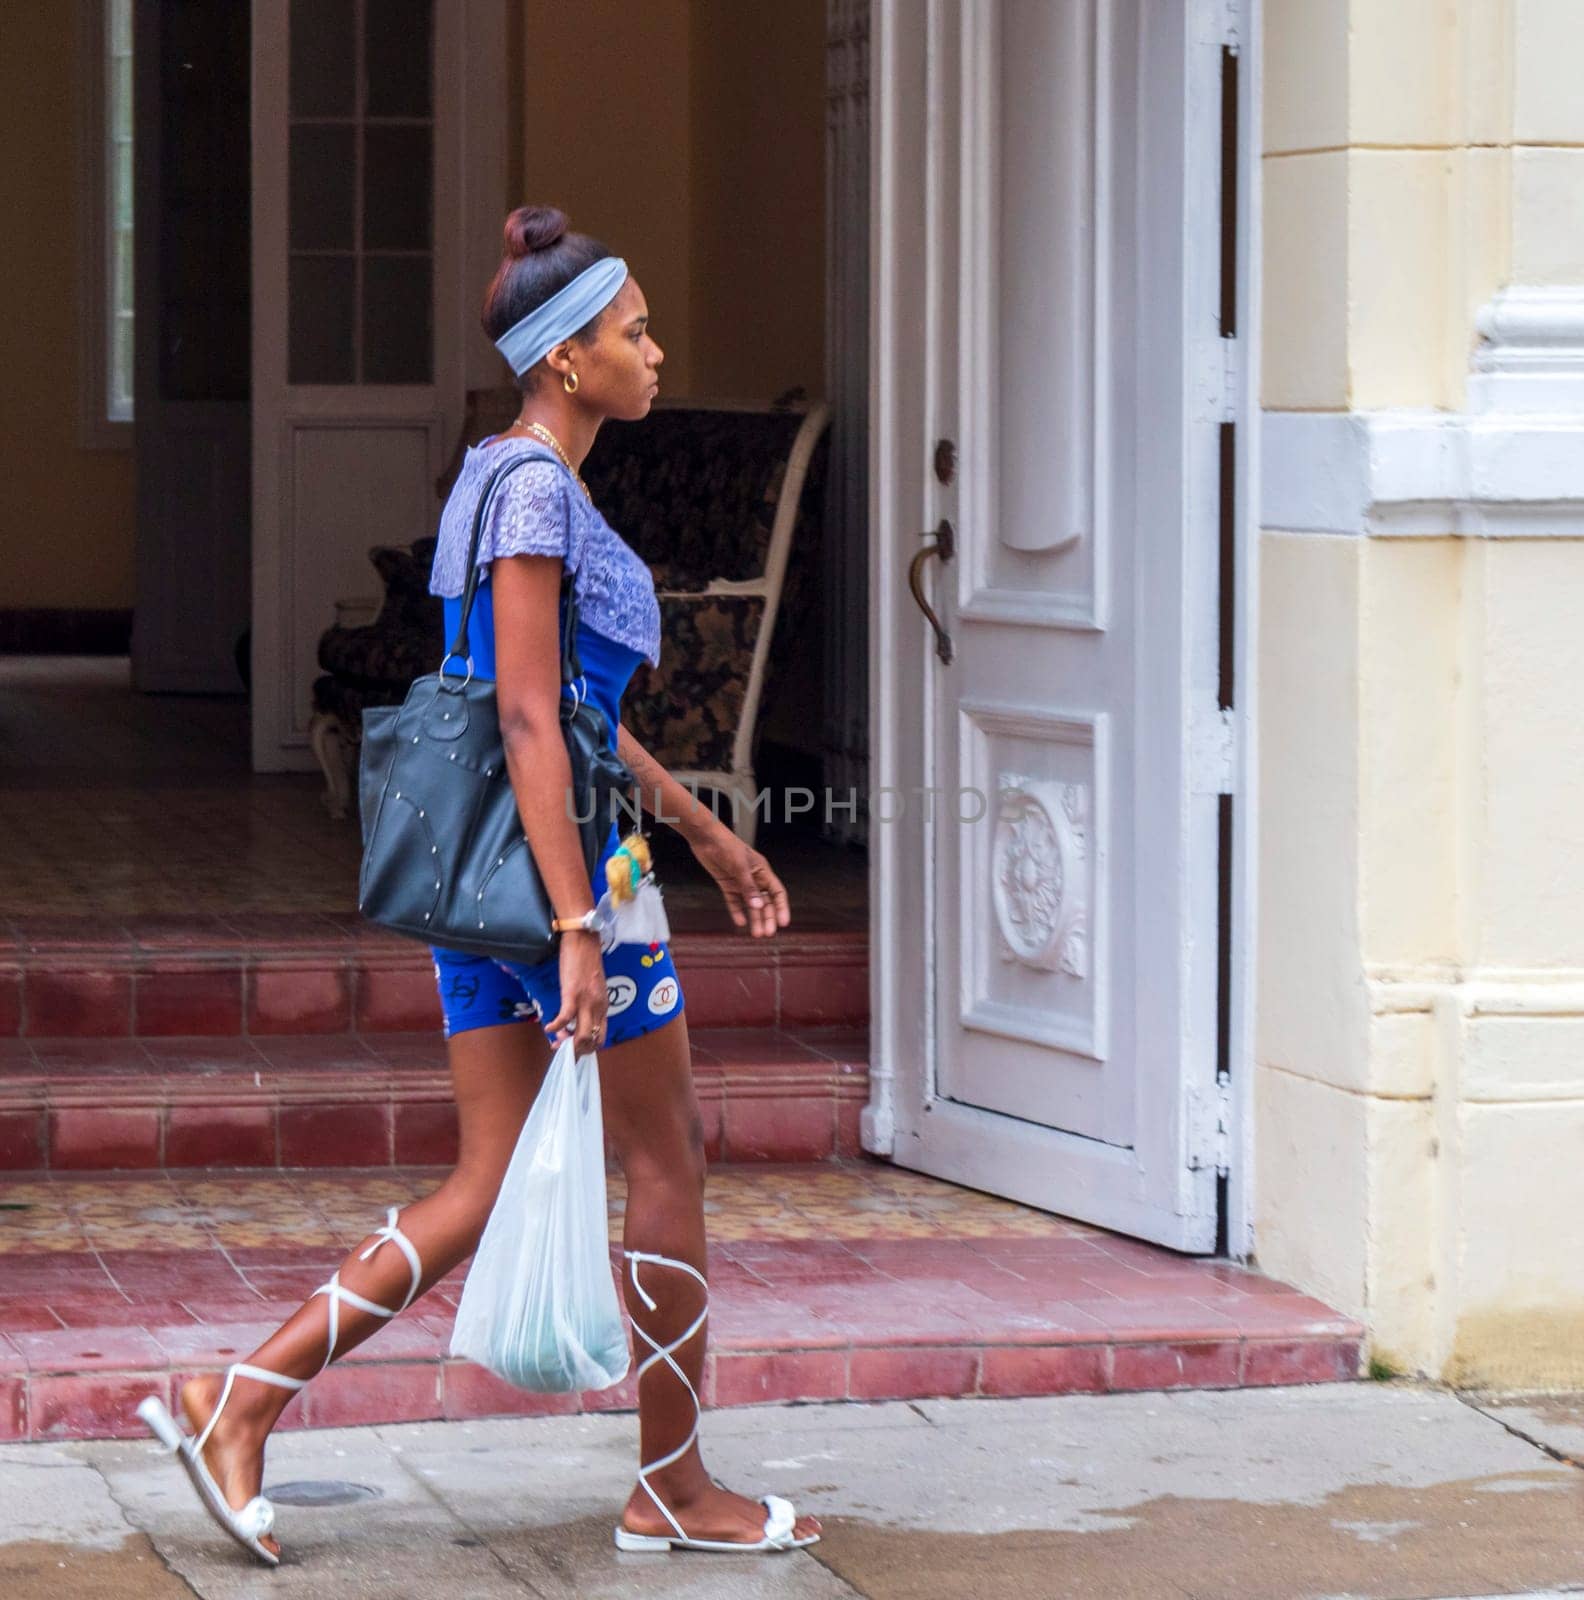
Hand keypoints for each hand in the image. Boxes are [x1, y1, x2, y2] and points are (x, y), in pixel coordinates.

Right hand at [544, 930, 607, 1053]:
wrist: (584, 941)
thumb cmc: (586, 961)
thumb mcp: (593, 986)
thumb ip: (590, 1002)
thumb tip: (577, 1016)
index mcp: (603, 1005)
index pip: (601, 1036)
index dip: (587, 1047)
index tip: (574, 1047)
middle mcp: (598, 1006)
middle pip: (592, 1041)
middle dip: (577, 1051)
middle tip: (562, 1049)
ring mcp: (586, 1001)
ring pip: (582, 1035)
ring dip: (567, 1044)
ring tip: (556, 1043)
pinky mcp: (572, 994)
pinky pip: (564, 1018)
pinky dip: (555, 1027)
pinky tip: (548, 1028)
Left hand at [689, 826, 789, 936]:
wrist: (705, 838)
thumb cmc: (726, 846)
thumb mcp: (739, 866)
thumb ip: (748, 887)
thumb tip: (758, 907)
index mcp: (762, 871)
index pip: (777, 893)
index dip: (781, 908)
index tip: (783, 923)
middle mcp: (754, 878)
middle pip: (765, 902)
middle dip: (768, 918)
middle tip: (768, 933)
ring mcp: (740, 882)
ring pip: (751, 905)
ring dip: (754, 919)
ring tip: (756, 934)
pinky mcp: (727, 884)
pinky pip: (734, 901)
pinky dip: (737, 912)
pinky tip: (740, 923)